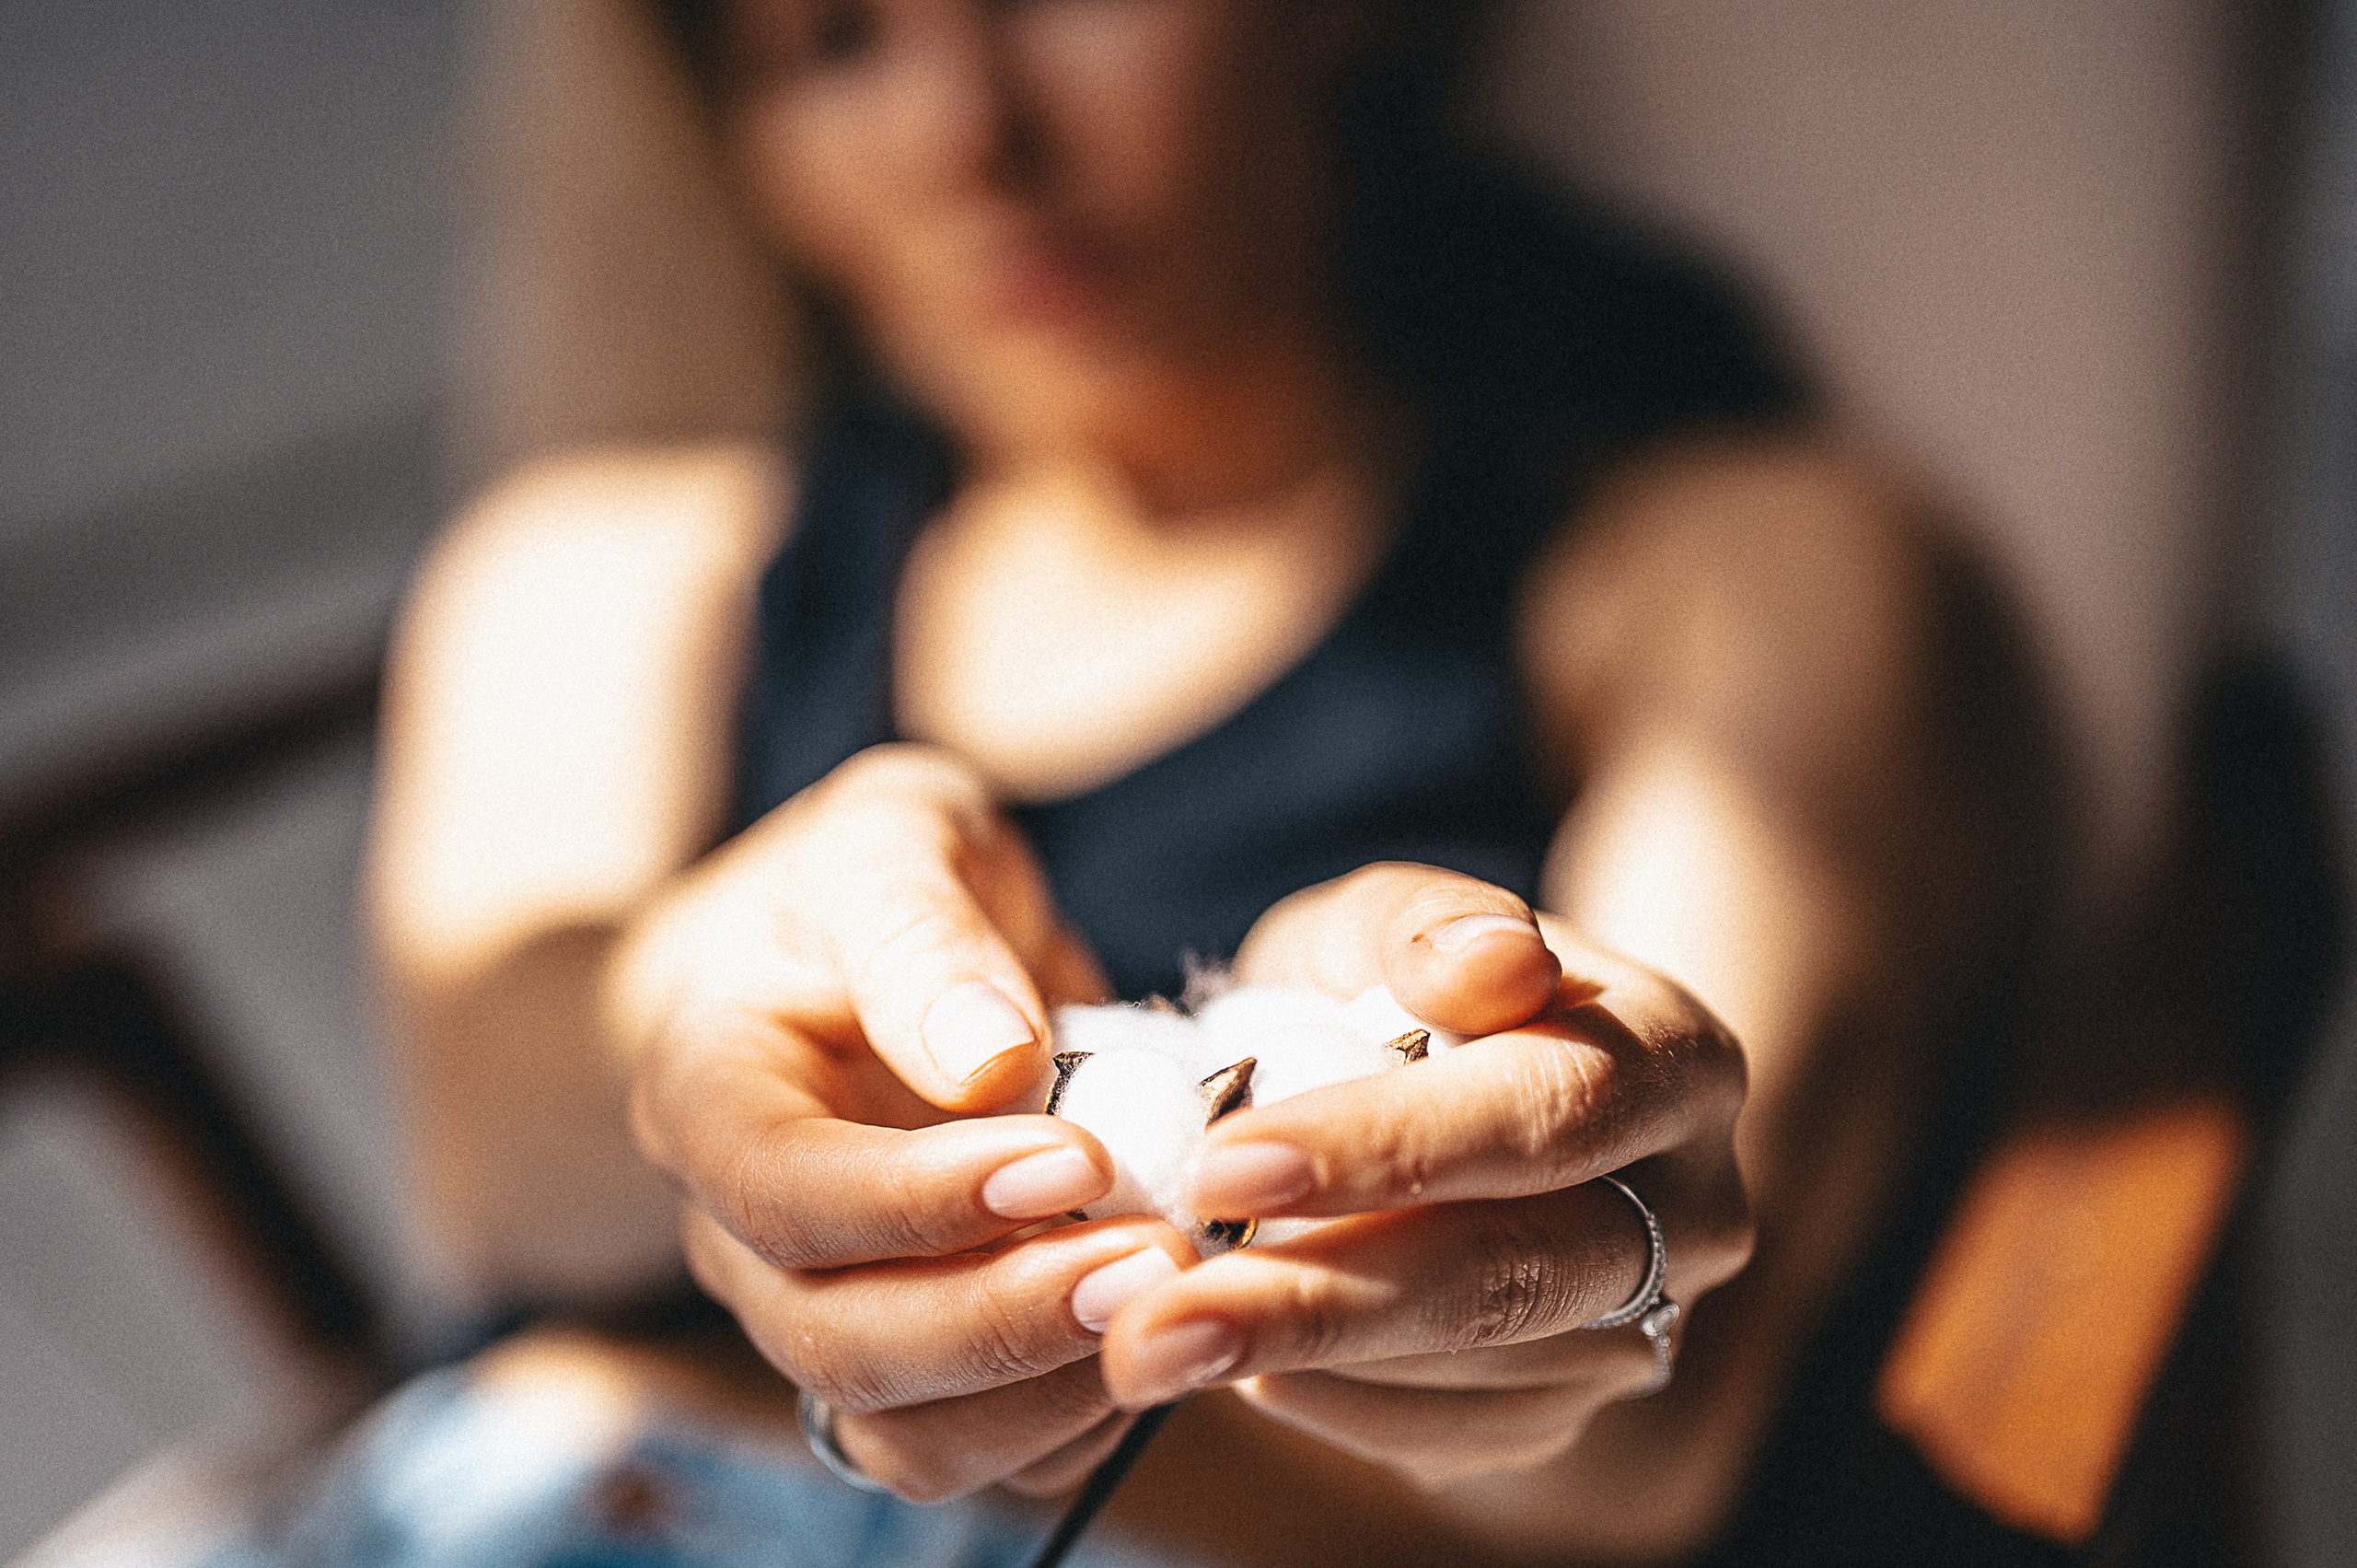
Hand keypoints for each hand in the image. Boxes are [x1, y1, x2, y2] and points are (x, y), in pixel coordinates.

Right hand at [611, 744, 1195, 1500]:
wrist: (878, 946)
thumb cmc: (878, 880)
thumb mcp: (893, 842)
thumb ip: (924, 936)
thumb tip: (992, 1064)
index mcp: (708, 1098)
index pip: (783, 1191)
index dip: (920, 1197)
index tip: (1076, 1159)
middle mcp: (742, 1235)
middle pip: (833, 1340)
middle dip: (997, 1318)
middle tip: (1156, 1258)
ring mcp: (822, 1312)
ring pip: (899, 1434)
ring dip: (1042, 1391)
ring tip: (1174, 1303)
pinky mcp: (915, 1364)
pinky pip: (979, 1451)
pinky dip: (1074, 1422)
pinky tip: (1166, 1334)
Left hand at [1094, 864, 1753, 1485]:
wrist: (1436, 1099)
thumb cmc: (1394, 994)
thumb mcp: (1385, 925)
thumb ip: (1423, 925)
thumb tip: (1492, 962)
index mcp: (1674, 1057)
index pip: (1544, 1112)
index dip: (1389, 1146)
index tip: (1226, 1165)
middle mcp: (1691, 1207)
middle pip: (1515, 1274)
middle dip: (1321, 1299)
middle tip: (1159, 1320)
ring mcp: (1642, 1326)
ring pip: (1475, 1373)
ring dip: (1299, 1360)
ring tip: (1150, 1341)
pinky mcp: (1568, 1411)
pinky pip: (1449, 1434)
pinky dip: (1328, 1404)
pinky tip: (1234, 1363)